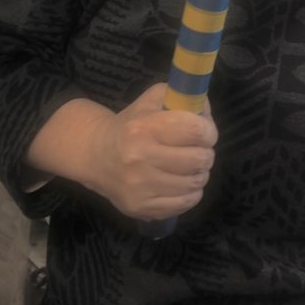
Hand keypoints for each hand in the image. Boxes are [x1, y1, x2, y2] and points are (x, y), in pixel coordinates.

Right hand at [83, 83, 218, 220]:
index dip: (209, 131)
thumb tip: (207, 113)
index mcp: (144, 127)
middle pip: (199, 159)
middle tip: (199, 151)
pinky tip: (183, 184)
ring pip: (195, 183)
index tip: (206, 132)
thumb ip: (184, 98)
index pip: (196, 130)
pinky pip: (184, 203)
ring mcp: (139, 186)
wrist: (96, 155)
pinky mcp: (140, 207)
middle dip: (206, 153)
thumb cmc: (132, 125)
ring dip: (200, 174)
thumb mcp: (153, 100)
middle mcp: (140, 158)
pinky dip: (192, 193)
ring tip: (191, 167)